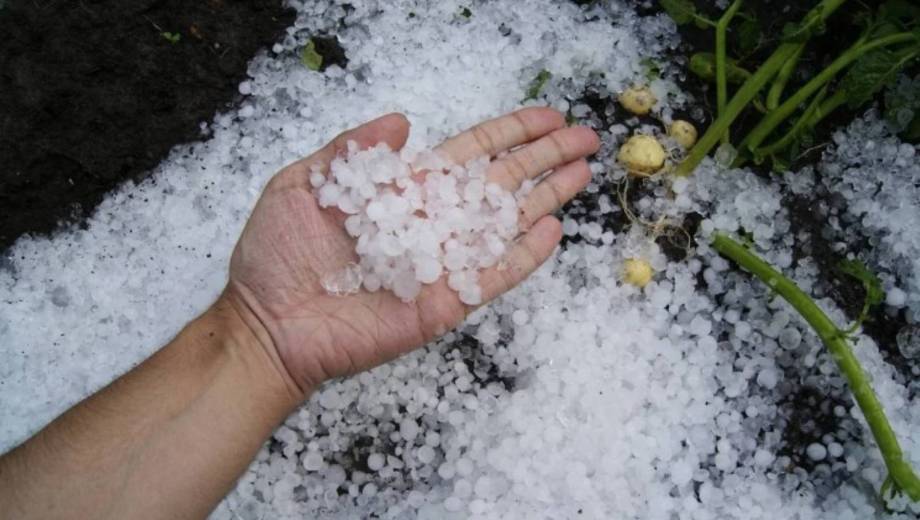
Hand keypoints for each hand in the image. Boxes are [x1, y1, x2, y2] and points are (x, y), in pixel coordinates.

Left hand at [224, 109, 598, 393]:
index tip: (547, 116)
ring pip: (505, 225)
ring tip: (583, 173)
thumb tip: (403, 119)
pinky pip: (493, 276)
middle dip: (544, 158)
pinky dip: (524, 256)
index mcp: (404, 190)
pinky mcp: (445, 302)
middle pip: (501, 183)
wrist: (267, 323)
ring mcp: (442, 264)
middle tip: (587, 137)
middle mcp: (432, 222)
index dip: (510, 133)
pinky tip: (553, 231)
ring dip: (546, 198)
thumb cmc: (276, 255)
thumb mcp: (303, 184)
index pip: (470, 154)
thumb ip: (353, 150)